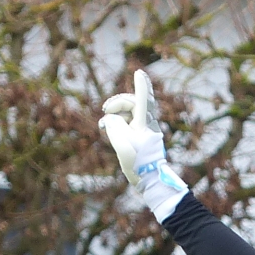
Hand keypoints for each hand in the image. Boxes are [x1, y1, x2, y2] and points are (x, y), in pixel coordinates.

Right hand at [99, 70, 185, 218]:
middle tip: (104, 110)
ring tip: (104, 124)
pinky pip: (128, 122)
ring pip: (129, 112)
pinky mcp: (141, 137)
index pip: (144, 99)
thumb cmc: (139, 165)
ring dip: (115, 114)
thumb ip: (114, 126)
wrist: (150, 182)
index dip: (141, 85)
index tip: (139, 72)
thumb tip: (111, 119)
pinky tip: (108, 128)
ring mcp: (145, 129)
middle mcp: (147, 123)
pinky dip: (118, 123)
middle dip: (117, 102)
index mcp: (145, 124)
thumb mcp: (122, 144)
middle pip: (132, 102)